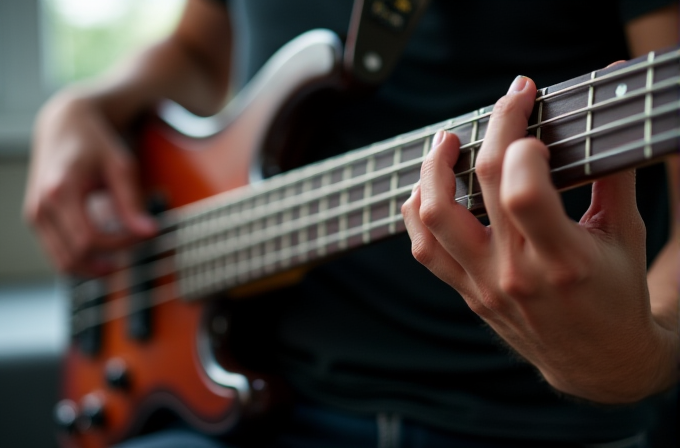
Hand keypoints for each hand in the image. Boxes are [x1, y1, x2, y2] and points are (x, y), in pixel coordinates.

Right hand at [23, 91, 156, 276]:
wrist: (64, 126)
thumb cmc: (95, 144)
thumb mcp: (120, 166)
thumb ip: (132, 201)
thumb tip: (150, 233)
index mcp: (60, 191)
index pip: (89, 239)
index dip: (120, 245)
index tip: (144, 235)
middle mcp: (41, 206)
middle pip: (74, 256)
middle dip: (109, 260)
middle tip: (135, 248)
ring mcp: (35, 215)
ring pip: (62, 263)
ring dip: (93, 268)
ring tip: (121, 258)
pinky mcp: (36, 220)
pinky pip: (57, 254)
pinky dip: (81, 260)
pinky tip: (104, 252)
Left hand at [402, 76, 672, 402]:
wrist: (597, 363)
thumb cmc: (616, 296)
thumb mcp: (625, 236)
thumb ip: (614, 176)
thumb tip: (612, 113)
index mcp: (563, 260)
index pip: (522, 192)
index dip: (519, 142)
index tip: (533, 113)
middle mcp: (515, 273)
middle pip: (484, 184)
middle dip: (497, 127)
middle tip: (510, 101)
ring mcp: (484, 284)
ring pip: (435, 217)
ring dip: (433, 169)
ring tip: (447, 140)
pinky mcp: (467, 291)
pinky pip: (425, 249)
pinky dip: (416, 212)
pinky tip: (426, 187)